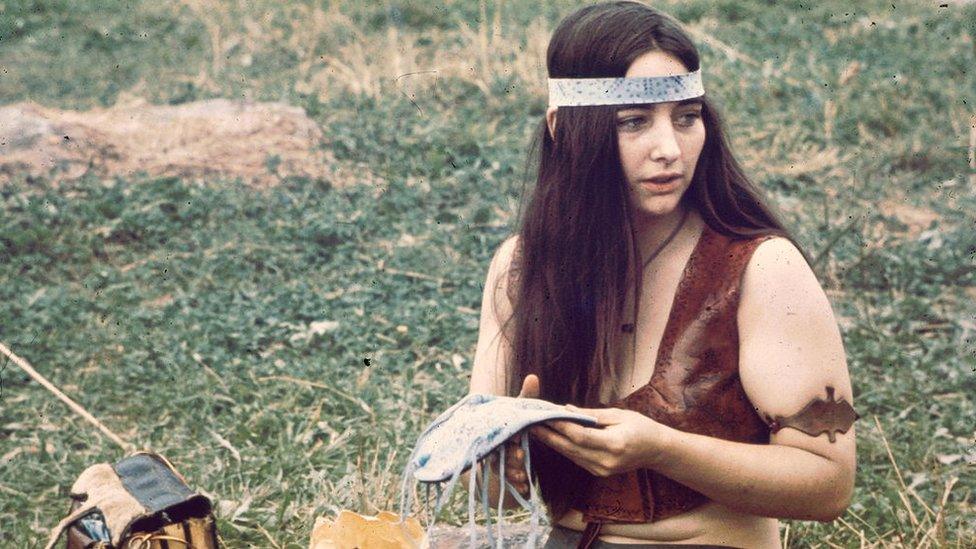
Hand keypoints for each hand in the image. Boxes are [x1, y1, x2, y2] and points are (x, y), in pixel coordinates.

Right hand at [487, 374, 538, 497]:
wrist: (500, 447)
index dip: (509, 439)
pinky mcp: (503, 477)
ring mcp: (497, 463)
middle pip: (498, 455)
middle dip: (509, 457)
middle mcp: (494, 448)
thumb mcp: (519, 411)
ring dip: (512, 473)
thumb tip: (533, 376)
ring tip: (523, 476)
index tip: (518, 440)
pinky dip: (516, 487)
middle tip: (521, 457)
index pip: (500, 436)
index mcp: (498, 431)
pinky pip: (507, 484)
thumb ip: (526, 397)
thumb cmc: (512, 425)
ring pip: (501, 471)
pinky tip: (525, 489)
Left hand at [529, 406, 672, 476]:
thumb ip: (591, 415)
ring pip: (570, 455)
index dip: (560, 426)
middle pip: (570, 448)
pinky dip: (564, 448)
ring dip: (553, 442)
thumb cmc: (641, 427)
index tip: (545, 415)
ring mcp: (602, 470)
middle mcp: (605, 462)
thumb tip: (566, 410)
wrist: (656, 451)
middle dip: (549, 436)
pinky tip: (552, 438)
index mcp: (614, 445)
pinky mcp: (598, 472)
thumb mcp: (619, 415)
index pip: (580, 436)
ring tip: (536, 429)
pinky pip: (576, 459)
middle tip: (530, 424)